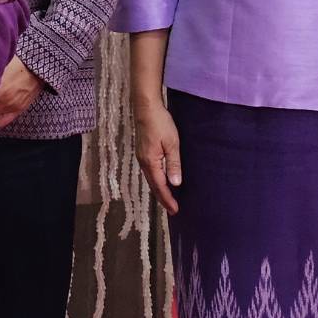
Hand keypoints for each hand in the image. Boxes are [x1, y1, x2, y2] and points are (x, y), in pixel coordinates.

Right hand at [133, 98, 181, 214]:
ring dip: (159, 189)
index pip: (160, 186)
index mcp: (150, 161)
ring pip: (151, 178)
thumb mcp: (172, 143)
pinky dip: (156, 179)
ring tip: (168, 198)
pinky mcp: (143, 150)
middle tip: (173, 209)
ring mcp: (142, 156)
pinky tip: (162, 180)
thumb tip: (175, 183)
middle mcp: (144, 161)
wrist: (146, 106)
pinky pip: (150, 171)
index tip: (175, 210)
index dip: (168, 199)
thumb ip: (173, 163)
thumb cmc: (160, 123)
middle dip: (163, 198)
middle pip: (153, 185)